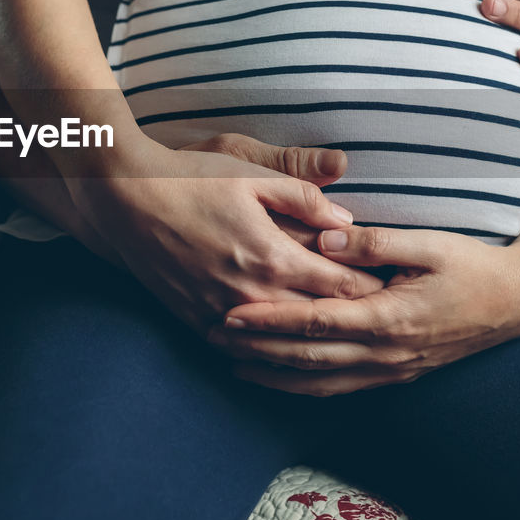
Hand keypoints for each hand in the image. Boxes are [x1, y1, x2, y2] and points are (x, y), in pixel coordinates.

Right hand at [67, 138, 384, 334]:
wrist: (124, 197)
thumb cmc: (190, 177)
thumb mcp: (251, 173)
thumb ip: (305, 195)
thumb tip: (347, 222)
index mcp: (273, 257)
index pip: (342, 286)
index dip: (374, 288)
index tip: (395, 287)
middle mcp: (251, 294)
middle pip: (318, 322)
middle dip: (351, 319)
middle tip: (381, 318)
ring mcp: (222, 313)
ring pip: (283, 344)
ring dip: (312, 340)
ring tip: (341, 337)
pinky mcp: (196, 320)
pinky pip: (243, 347)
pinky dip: (269, 347)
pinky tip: (286, 345)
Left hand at [207, 227, 519, 395]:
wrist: (516, 301)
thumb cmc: (471, 265)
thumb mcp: (428, 243)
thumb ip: (376, 241)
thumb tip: (328, 236)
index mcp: (388, 316)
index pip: (314, 321)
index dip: (269, 320)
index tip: (232, 314)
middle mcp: (385, 352)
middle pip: (307, 358)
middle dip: (257, 351)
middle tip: (215, 339)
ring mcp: (391, 369)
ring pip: (320, 381)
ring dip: (274, 375)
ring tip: (234, 364)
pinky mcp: (396, 374)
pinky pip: (341, 388)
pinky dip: (305, 386)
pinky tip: (281, 379)